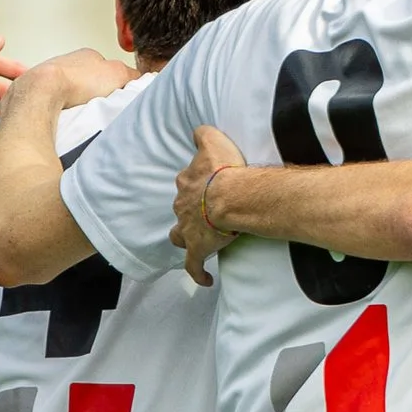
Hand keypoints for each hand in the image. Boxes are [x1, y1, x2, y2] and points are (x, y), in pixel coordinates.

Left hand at [8, 48, 136, 113]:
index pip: (106, 67)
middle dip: (93, 94)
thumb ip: (132, 75)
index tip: (118, 95)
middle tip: (101, 107)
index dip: (114, 82)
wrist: (41, 93)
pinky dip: (59, 111)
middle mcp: (66, 63)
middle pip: (86, 80)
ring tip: (82, 115)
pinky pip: (52, 103)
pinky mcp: (34, 95)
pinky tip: (65, 118)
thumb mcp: (117, 73)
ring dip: (75, 103)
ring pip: (68, 91)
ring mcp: (48, 78)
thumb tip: (143, 78)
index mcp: (86, 55)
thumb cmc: (75, 81)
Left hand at [169, 125, 248, 287]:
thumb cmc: (225, 169)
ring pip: (179, 235)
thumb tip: (196, 131)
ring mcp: (188, 229)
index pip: (186, 181)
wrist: (232, 196)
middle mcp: (182, 206)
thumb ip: (202, 134)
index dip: (197, 183)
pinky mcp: (198, 249)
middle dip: (191, 209)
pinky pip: (194, 265)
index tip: (208, 183)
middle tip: (208, 210)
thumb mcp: (214, 140)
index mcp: (187, 183)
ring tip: (197, 239)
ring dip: (185, 237)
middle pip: (182, 208)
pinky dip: (198, 273)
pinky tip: (205, 280)